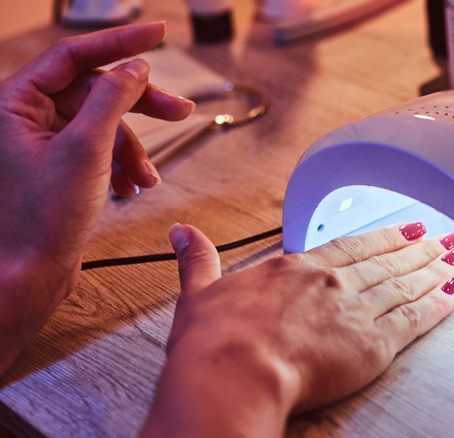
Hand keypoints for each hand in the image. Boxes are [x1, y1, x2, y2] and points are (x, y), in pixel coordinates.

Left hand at [0, 22, 194, 374]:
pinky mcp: (61, 165)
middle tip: (179, 110)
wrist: (31, 273)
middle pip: (96, 90)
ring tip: (146, 177)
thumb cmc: (42, 218)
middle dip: (139, 106)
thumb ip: (112, 98)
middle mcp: (27, 118)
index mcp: (16, 103)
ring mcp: (44, 142)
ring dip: (133, 148)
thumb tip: (135, 67)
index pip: (74, 56)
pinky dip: (123, 165)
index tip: (159, 33)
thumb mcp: (86, 148)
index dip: (120, 43)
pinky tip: (130, 187)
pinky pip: (101, 148)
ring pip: (104, 123)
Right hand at [141, 223, 453, 436]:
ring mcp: (355, 310)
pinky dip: (439, 303)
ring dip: (436, 269)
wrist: (231, 372)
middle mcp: (331, 282)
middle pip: (386, 261)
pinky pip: (415, 318)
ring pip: (405, 284)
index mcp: (294, 268)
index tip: (405, 230)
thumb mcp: (198, 294)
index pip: (349, 247)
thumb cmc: (211, 342)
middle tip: (448, 237)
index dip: (382, 238)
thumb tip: (182, 233)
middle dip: (420, 249)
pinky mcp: (374, 344)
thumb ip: (198, 261)